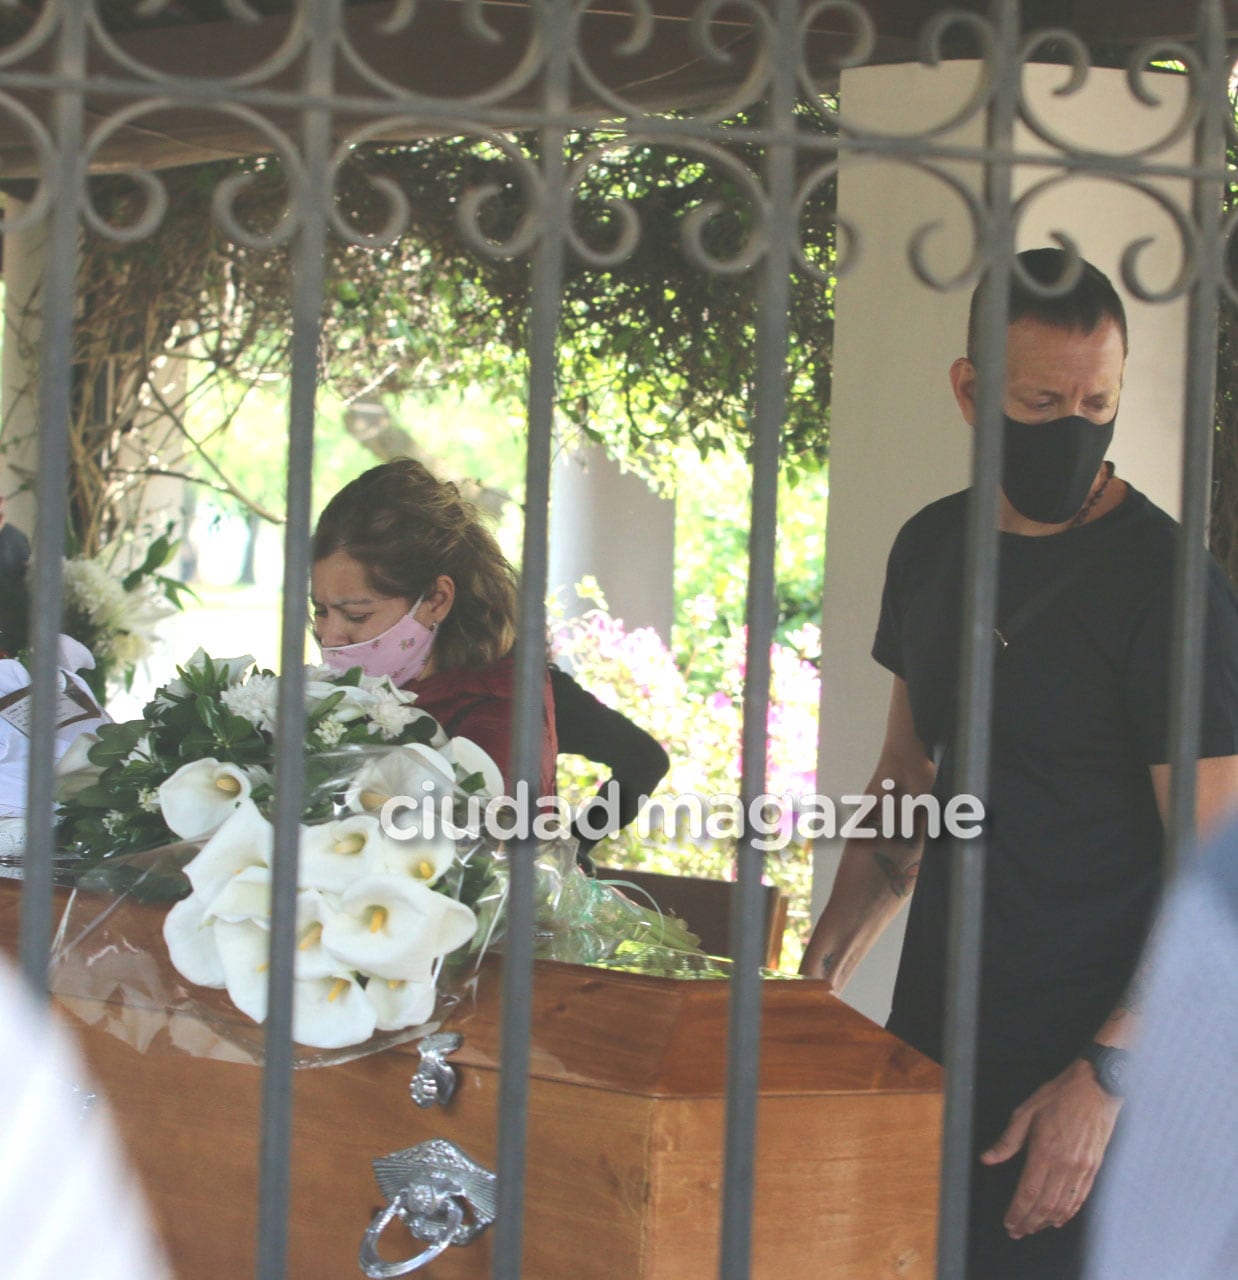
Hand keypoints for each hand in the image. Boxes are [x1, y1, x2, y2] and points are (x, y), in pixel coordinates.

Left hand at [979, 1059, 1121, 1238]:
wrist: (1095, 1088)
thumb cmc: (1058, 1097)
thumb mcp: (1025, 1112)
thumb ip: (1007, 1141)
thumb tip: (988, 1159)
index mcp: (1044, 1151)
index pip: (1028, 1192)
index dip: (1017, 1212)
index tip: (1009, 1223)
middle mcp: (1064, 1165)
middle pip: (1045, 1205)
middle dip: (1029, 1222)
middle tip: (1017, 1231)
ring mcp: (1082, 1169)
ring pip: (1063, 1206)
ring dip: (1047, 1222)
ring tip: (1033, 1227)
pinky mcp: (1094, 1168)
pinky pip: (1080, 1198)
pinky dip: (1068, 1212)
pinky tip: (1059, 1219)